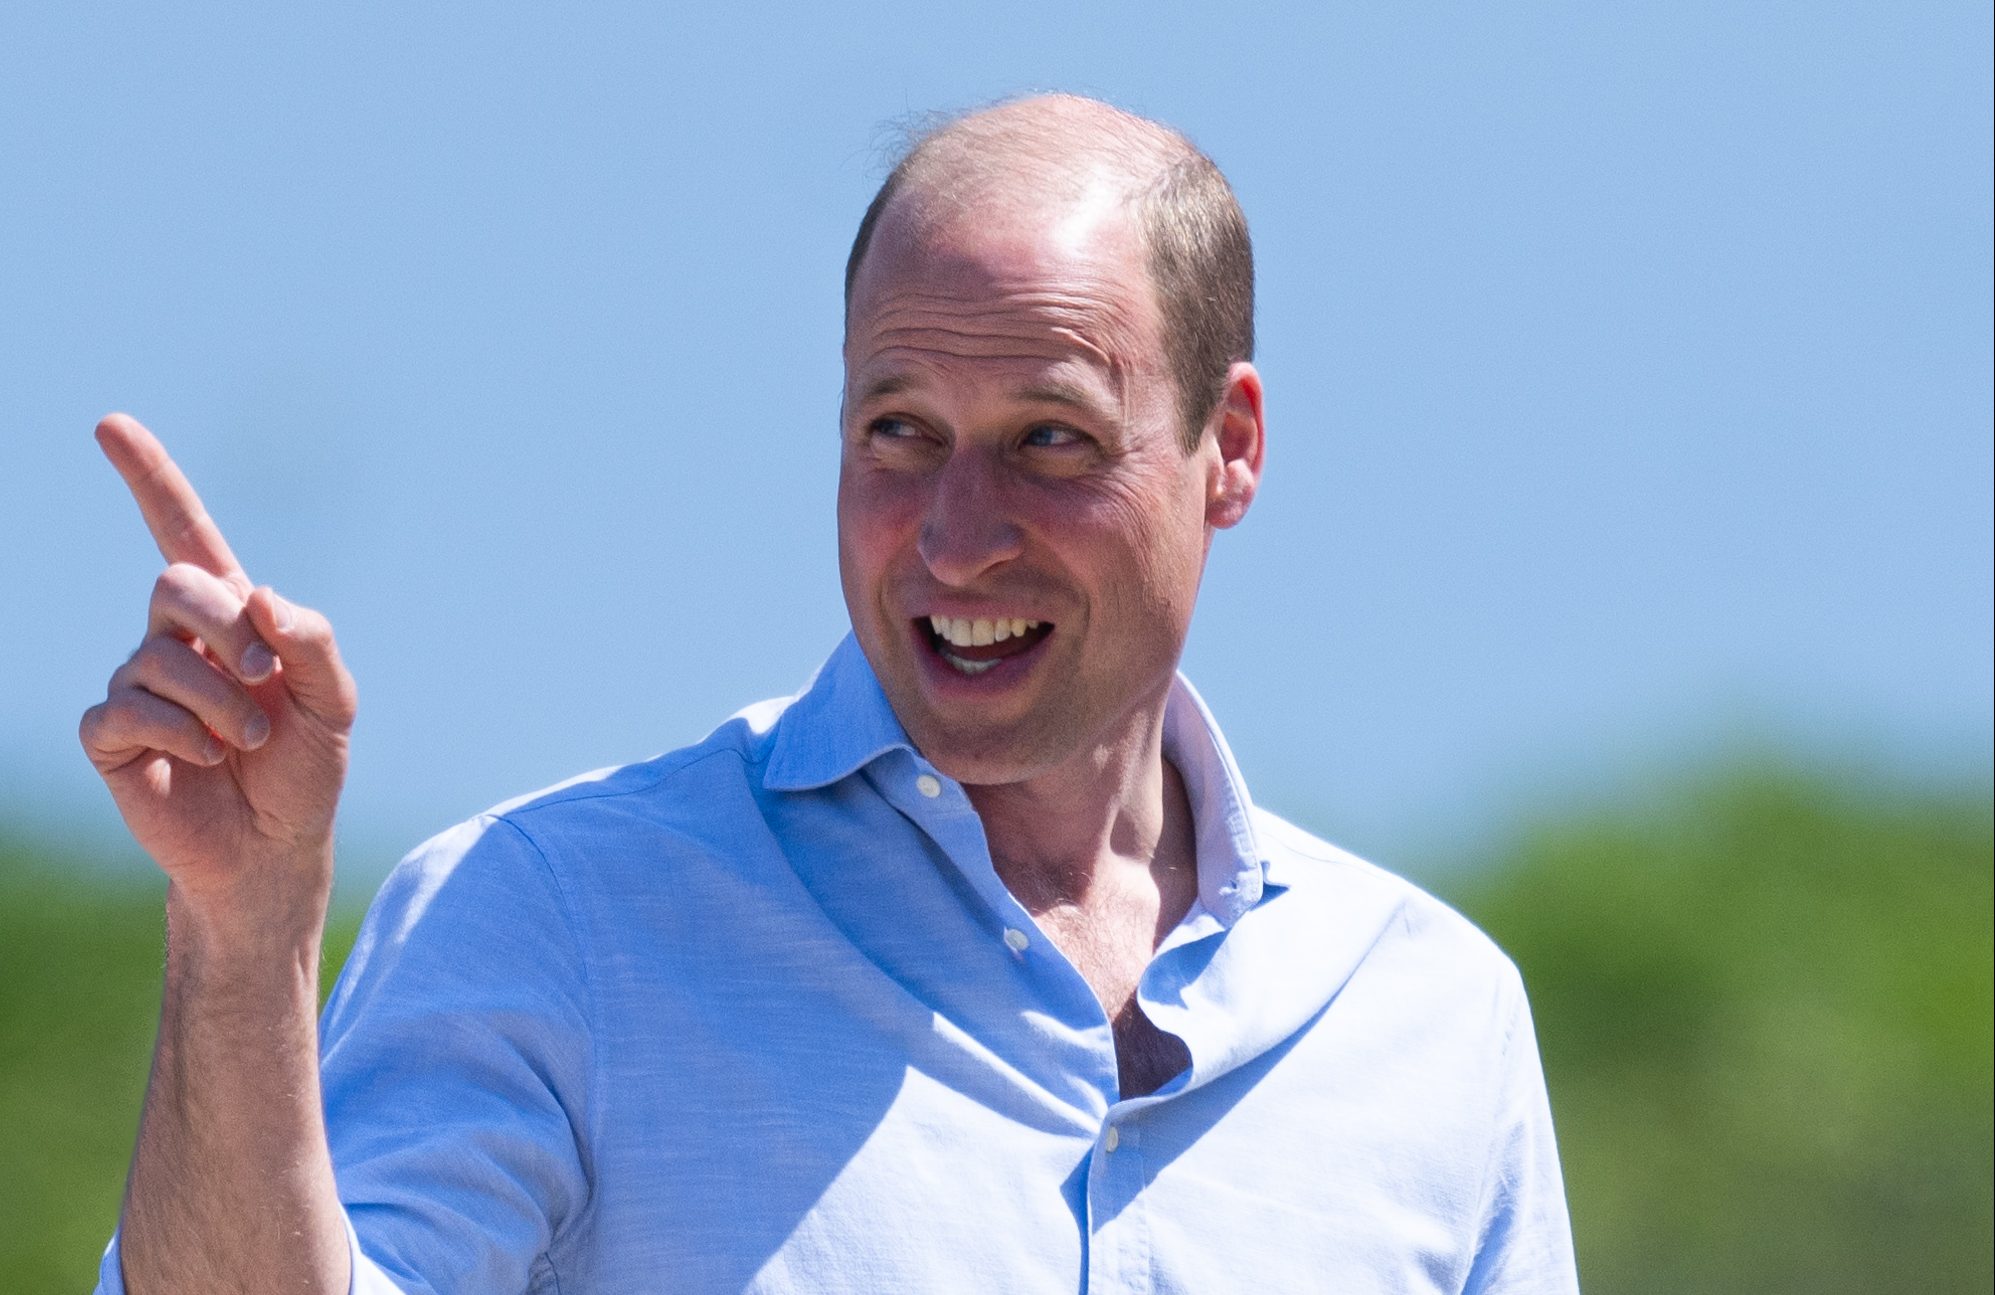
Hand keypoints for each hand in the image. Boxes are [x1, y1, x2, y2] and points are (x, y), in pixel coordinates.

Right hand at [79, 414, 357, 912]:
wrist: (275, 847)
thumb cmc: (305, 769)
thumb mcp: (334, 701)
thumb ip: (312, 638)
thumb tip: (261, 595)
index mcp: (231, 616)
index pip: (181, 531)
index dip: (148, 478)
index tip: (110, 424)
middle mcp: (176, 639)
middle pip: (175, 584)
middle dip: (227, 629)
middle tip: (265, 680)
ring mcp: (138, 684)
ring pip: (157, 655)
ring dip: (218, 701)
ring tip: (245, 742)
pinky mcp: (111, 733)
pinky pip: (126, 708)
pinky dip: (179, 732)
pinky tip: (204, 758)